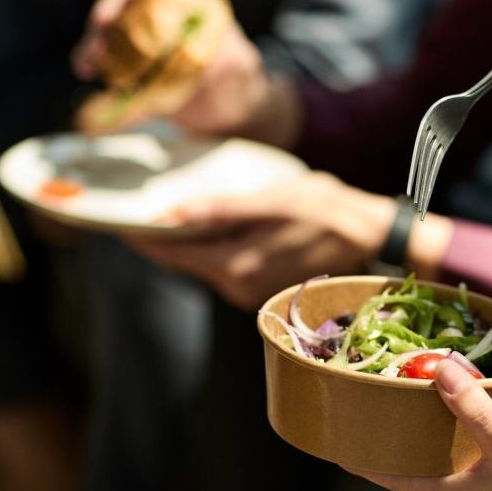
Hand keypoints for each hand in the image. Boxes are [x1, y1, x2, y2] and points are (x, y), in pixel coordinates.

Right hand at [72, 0, 298, 144]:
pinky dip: (96, 64)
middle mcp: (165, 14)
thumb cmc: (240, 81)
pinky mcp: (136, 66)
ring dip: (95, 44)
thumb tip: (206, 62)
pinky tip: (87, 73)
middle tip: (98, 38)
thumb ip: (221, 60)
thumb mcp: (236, 67)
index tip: (120, 3)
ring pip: (112, 32)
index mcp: (191, 2)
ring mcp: (147, 39)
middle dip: (107, 18)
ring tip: (87, 65)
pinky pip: (110, 61)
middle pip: (128, 3)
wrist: (234, 112)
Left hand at [124, 171, 396, 308]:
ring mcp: (251, 292)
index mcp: (236, 265)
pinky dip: (212, 248)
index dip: (144, 237)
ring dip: (189, 243)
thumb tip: (177, 213)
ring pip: (204, 265)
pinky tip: (213, 225)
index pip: (173, 254)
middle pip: (185, 262)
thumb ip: (225, 209)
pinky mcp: (262, 288)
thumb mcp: (275, 198)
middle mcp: (239, 288)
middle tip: (144, 209)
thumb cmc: (328, 209)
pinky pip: (224, 267)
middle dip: (164, 238)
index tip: (121, 219)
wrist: (370, 234)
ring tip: (175, 211)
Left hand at [348, 359, 491, 490]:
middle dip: (383, 425)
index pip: (371, 467)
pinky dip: (439, 439)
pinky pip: (443, 463)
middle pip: (394, 459)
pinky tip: (454, 415)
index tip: (334, 411)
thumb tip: (440, 369)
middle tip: (375, 385)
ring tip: (410, 392)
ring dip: (413, 430)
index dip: (350, 441)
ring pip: (420, 460)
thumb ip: (474, 409)